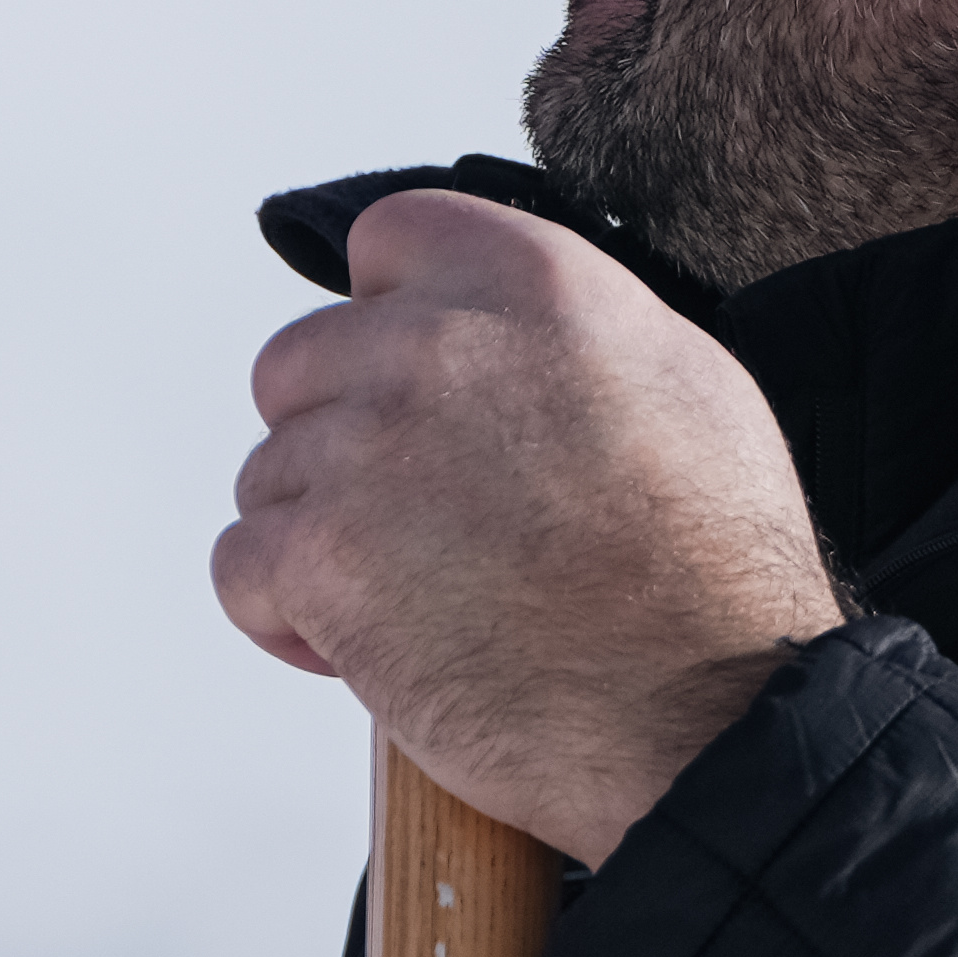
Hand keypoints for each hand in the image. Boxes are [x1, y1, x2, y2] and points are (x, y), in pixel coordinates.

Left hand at [212, 188, 846, 864]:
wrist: (707, 714)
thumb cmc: (715, 575)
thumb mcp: (684, 382)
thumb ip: (564, 332)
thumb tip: (498, 335)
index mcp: (529, 283)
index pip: (388, 242)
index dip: (389, 319)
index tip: (411, 385)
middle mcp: (434, 348)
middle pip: (301, 364)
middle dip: (339, 440)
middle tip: (412, 517)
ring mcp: (364, 451)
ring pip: (271, 472)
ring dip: (321, 535)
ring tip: (415, 597)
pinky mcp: (318, 558)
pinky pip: (242, 564)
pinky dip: (285, 613)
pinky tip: (362, 643)